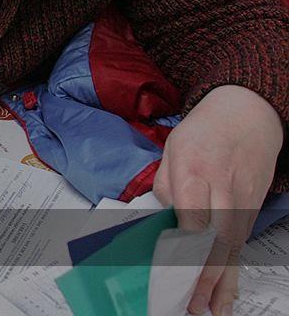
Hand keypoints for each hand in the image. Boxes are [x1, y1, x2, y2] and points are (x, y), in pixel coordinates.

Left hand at [152, 85, 283, 314]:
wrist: (248, 115)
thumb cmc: (204, 132)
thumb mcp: (172, 150)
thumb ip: (163, 186)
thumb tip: (159, 219)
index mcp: (194, 169)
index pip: (192, 212)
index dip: (184, 243)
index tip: (172, 267)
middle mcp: (223, 187)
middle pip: (216, 236)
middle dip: (203, 272)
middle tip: (190, 300)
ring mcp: (242, 200)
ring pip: (232, 246)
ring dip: (219, 281)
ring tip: (206, 309)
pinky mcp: (253, 208)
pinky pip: (241, 244)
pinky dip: (232, 271)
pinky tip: (223, 293)